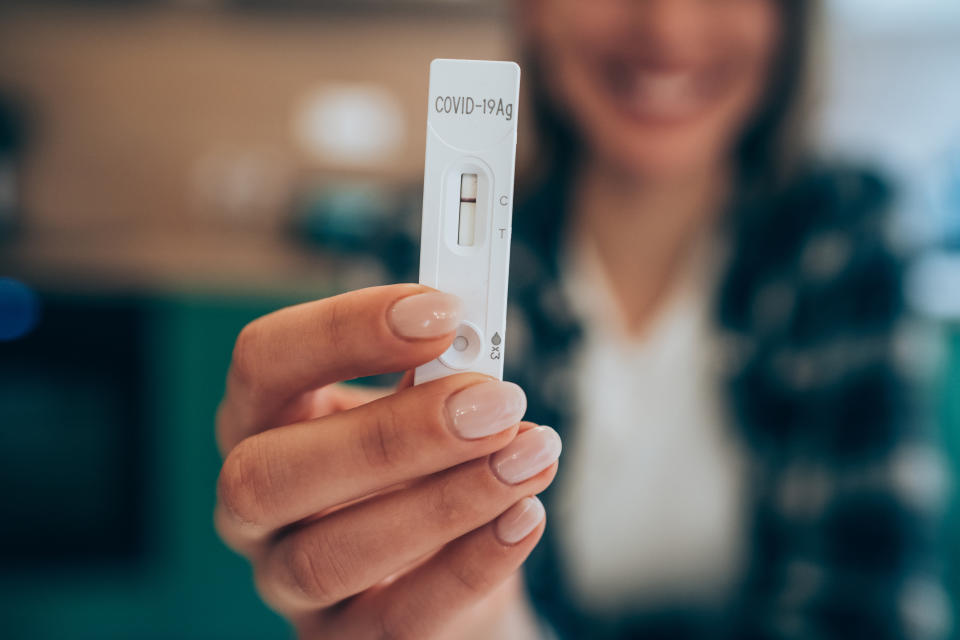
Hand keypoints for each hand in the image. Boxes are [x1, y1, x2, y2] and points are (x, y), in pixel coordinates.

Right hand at [214, 284, 560, 638]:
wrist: (440, 570)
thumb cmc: (421, 466)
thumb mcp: (420, 408)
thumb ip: (435, 372)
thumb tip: (474, 337)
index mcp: (261, 421)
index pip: (263, 363)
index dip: (343, 330)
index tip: (441, 310)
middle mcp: (254, 507)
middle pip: (271, 473)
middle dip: (391, 434)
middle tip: (492, 402)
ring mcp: (288, 585)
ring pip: (329, 556)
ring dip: (444, 501)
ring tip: (529, 455)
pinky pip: (399, 618)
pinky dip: (471, 564)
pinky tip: (526, 515)